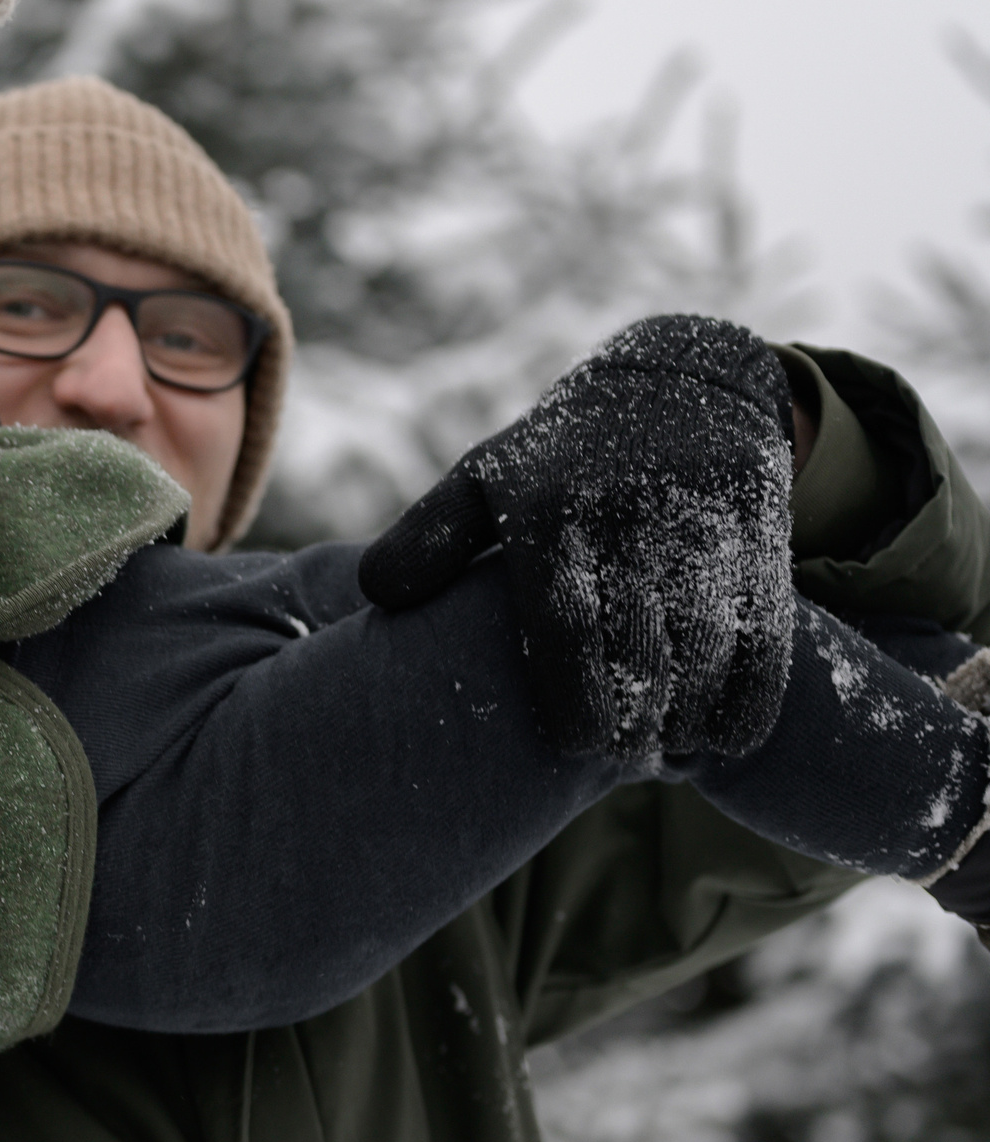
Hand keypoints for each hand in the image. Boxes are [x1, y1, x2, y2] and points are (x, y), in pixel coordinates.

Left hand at [358, 313, 796, 761]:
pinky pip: (765, 627)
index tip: (577, 745)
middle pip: (640, 641)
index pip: (563, 620)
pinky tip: (725, 739)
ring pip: (708, 642)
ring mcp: (705, 521)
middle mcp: (632, 512)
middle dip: (635, 716)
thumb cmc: (558, 459)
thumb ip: (428, 539)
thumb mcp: (485, 479)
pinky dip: (752, 693)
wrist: (677, 381)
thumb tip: (376, 595)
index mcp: (553, 508)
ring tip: (668, 757)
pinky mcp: (763, 530)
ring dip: (693, 714)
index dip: (573, 691)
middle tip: (624, 760)